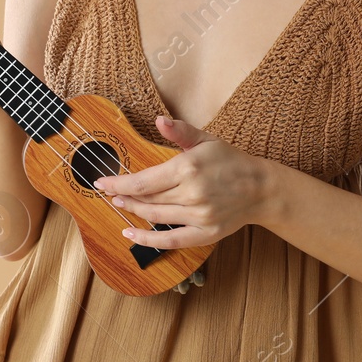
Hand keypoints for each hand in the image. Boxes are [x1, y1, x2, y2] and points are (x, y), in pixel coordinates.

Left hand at [91, 115, 272, 249]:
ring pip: (156, 218)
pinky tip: (130, 235)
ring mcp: (199, 216)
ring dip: (134, 212)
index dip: (119, 184)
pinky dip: (147, 241)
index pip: (143, 181)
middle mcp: (192, 194)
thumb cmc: (230, 161)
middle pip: (147, 199)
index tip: (101, 183)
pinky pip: (171, 241)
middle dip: (124, 196)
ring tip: (121, 206)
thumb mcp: (206, 140)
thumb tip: (159, 121)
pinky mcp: (206, 233)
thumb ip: (180, 131)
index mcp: (188, 168)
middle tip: (110, 193)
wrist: (260, 188)